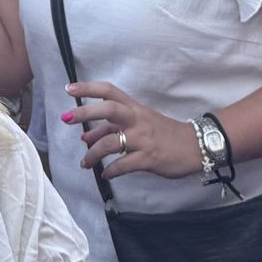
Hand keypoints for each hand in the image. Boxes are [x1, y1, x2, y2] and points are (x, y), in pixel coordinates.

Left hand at [63, 81, 202, 180]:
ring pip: (111, 142)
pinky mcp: (149, 158)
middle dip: (85, 113)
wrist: (195, 146)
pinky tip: (105, 174)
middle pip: (108, 110)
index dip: (89, 88)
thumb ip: (114, 128)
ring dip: (93, 154)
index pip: (110, 92)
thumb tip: (85, 136)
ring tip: (85, 163)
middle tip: (65, 118)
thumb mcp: (140, 124)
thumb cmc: (164, 133)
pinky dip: (111, 170)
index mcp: (135, 108)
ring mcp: (143, 139)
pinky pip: (124, 165)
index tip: (69, 88)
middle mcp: (137, 120)